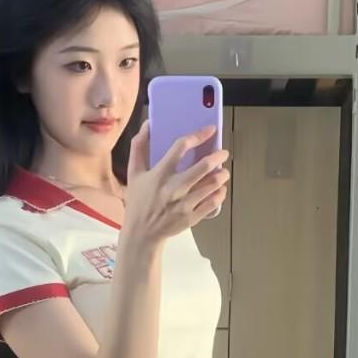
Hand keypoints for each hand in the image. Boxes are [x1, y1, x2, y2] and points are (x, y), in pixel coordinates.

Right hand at [123, 121, 229, 246]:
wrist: (142, 233)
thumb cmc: (138, 201)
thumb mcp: (134, 172)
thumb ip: (139, 146)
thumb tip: (149, 124)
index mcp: (160, 174)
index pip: (181, 147)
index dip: (198, 135)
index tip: (210, 130)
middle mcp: (174, 188)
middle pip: (204, 166)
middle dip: (218, 156)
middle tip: (223, 153)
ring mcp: (184, 204)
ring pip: (213, 184)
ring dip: (222, 174)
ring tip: (223, 171)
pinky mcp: (192, 217)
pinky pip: (214, 202)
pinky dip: (220, 193)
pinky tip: (220, 189)